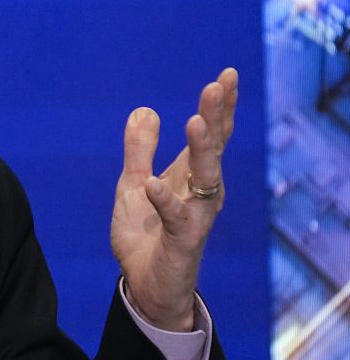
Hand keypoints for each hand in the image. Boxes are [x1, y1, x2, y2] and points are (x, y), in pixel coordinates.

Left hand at [111, 68, 237, 331]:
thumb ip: (139, 150)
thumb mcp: (133, 184)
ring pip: (206, 177)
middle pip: (214, 147)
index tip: (227, 74)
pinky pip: (175, 216)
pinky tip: (154, 183)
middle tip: (218, 84)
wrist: (145, 285)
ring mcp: (196, 214)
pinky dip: (165, 199)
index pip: (211, 134)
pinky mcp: (183, 240)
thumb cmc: (146, 234)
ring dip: (201, 149)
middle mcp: (202, 191)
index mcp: (192, 174)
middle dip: (217, 115)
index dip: (220, 105)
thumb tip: (145, 109)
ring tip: (195, 120)